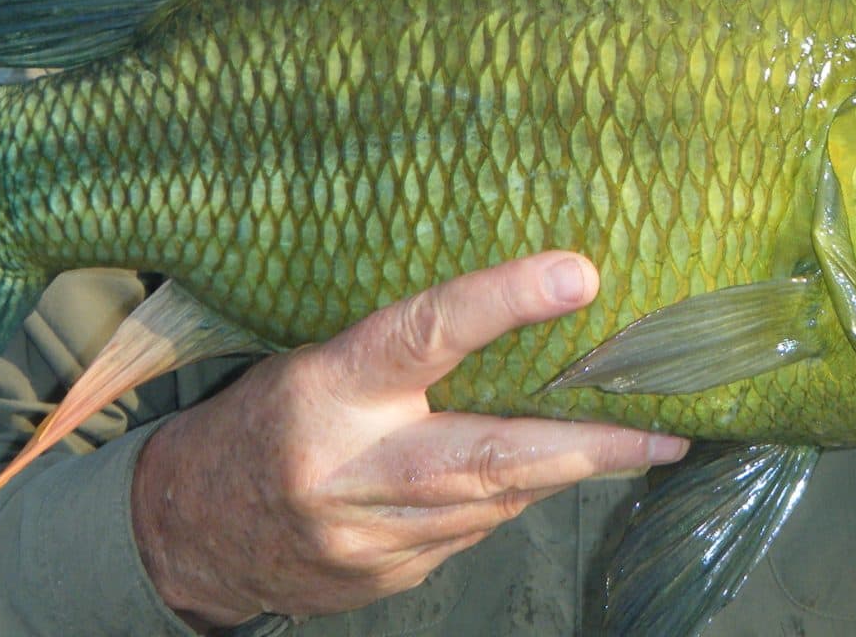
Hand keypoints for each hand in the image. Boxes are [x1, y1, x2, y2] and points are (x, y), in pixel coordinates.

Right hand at [129, 251, 687, 629]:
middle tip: (665, 428)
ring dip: (565, 472)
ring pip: (493, 503)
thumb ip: (405, 348)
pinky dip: (509, 501)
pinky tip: (534, 475)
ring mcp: (368, 539)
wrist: (190, 530)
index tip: (579, 274)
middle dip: (587, 445)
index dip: (502, 300)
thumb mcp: (318, 355)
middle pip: (488, 456)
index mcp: (329, 387)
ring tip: (637, 442)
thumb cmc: (271, 417)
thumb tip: (525, 317)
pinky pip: (472, 535)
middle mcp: (350, 468)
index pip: (423, 332)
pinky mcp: (387, 581)